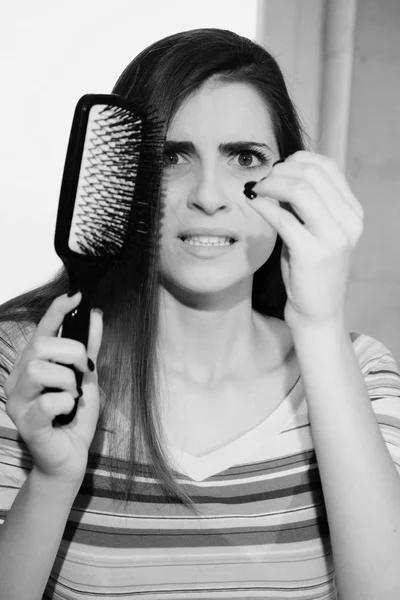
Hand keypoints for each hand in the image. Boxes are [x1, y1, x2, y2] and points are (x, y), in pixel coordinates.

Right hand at [3, 292, 102, 483]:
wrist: (70, 458)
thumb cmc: (74, 418)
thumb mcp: (88, 379)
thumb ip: (90, 349)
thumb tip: (95, 315)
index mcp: (32, 365)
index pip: (42, 330)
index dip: (57, 310)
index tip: (76, 294)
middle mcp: (18, 380)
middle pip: (41, 346)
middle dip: (72, 354)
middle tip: (84, 372)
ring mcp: (18, 402)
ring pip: (39, 370)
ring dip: (68, 382)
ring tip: (72, 397)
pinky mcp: (25, 423)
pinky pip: (48, 401)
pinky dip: (66, 404)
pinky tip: (66, 413)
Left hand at [246, 151, 363, 329]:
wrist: (318, 313)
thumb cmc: (309, 271)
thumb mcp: (313, 231)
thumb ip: (303, 204)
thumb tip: (277, 174)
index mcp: (353, 212)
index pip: (328, 166)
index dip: (297, 161)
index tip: (276, 169)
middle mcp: (349, 222)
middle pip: (312, 173)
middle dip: (280, 171)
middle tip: (261, 181)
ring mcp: (334, 238)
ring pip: (299, 190)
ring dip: (270, 184)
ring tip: (255, 190)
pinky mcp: (313, 253)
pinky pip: (282, 217)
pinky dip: (263, 205)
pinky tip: (252, 203)